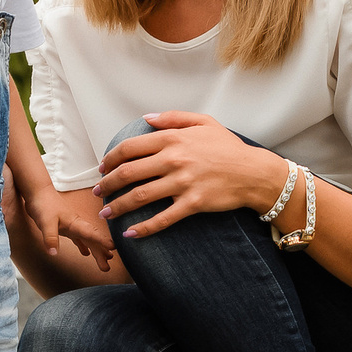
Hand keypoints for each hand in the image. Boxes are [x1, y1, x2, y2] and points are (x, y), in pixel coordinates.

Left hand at [20, 182, 116, 271]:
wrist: (37, 192)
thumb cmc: (43, 204)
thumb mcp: (45, 222)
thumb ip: (50, 237)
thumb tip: (54, 254)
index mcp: (75, 223)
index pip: (92, 234)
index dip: (102, 241)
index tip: (113, 248)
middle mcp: (77, 225)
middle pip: (92, 240)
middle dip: (101, 253)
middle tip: (107, 267)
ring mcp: (71, 226)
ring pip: (87, 240)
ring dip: (95, 251)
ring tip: (103, 263)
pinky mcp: (64, 227)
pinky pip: (78, 239)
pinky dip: (83, 246)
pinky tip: (86, 253)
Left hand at [94, 111, 284, 238]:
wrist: (254, 172)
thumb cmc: (228, 147)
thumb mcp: (204, 122)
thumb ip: (173, 118)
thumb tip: (147, 118)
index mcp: (173, 139)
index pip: (130, 149)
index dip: (110, 159)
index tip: (102, 168)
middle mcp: (174, 160)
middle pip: (128, 173)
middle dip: (107, 185)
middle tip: (97, 193)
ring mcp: (182, 183)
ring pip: (139, 197)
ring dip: (118, 206)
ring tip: (106, 213)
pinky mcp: (192, 204)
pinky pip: (162, 219)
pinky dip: (144, 228)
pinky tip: (130, 233)